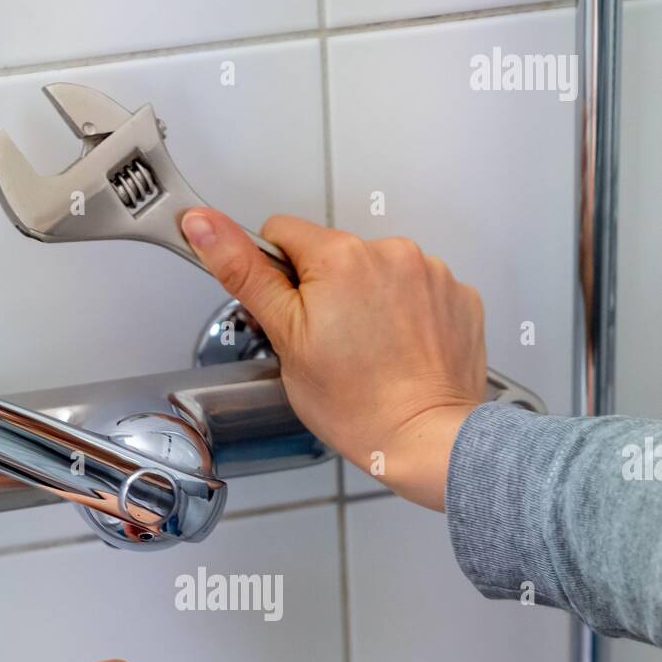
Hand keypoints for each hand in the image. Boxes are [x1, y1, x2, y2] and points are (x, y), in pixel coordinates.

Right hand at [181, 210, 487, 509]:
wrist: (426, 439)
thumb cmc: (356, 404)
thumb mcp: (286, 338)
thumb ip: (244, 272)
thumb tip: (202, 223)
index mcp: (338, 256)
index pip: (282, 234)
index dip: (276, 275)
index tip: (291, 314)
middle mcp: (390, 250)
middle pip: (334, 254)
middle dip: (325, 289)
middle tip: (331, 344)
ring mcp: (432, 272)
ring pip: (377, 272)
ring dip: (370, 299)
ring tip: (370, 352)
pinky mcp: (459, 295)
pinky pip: (418, 290)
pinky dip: (408, 314)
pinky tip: (401, 351)